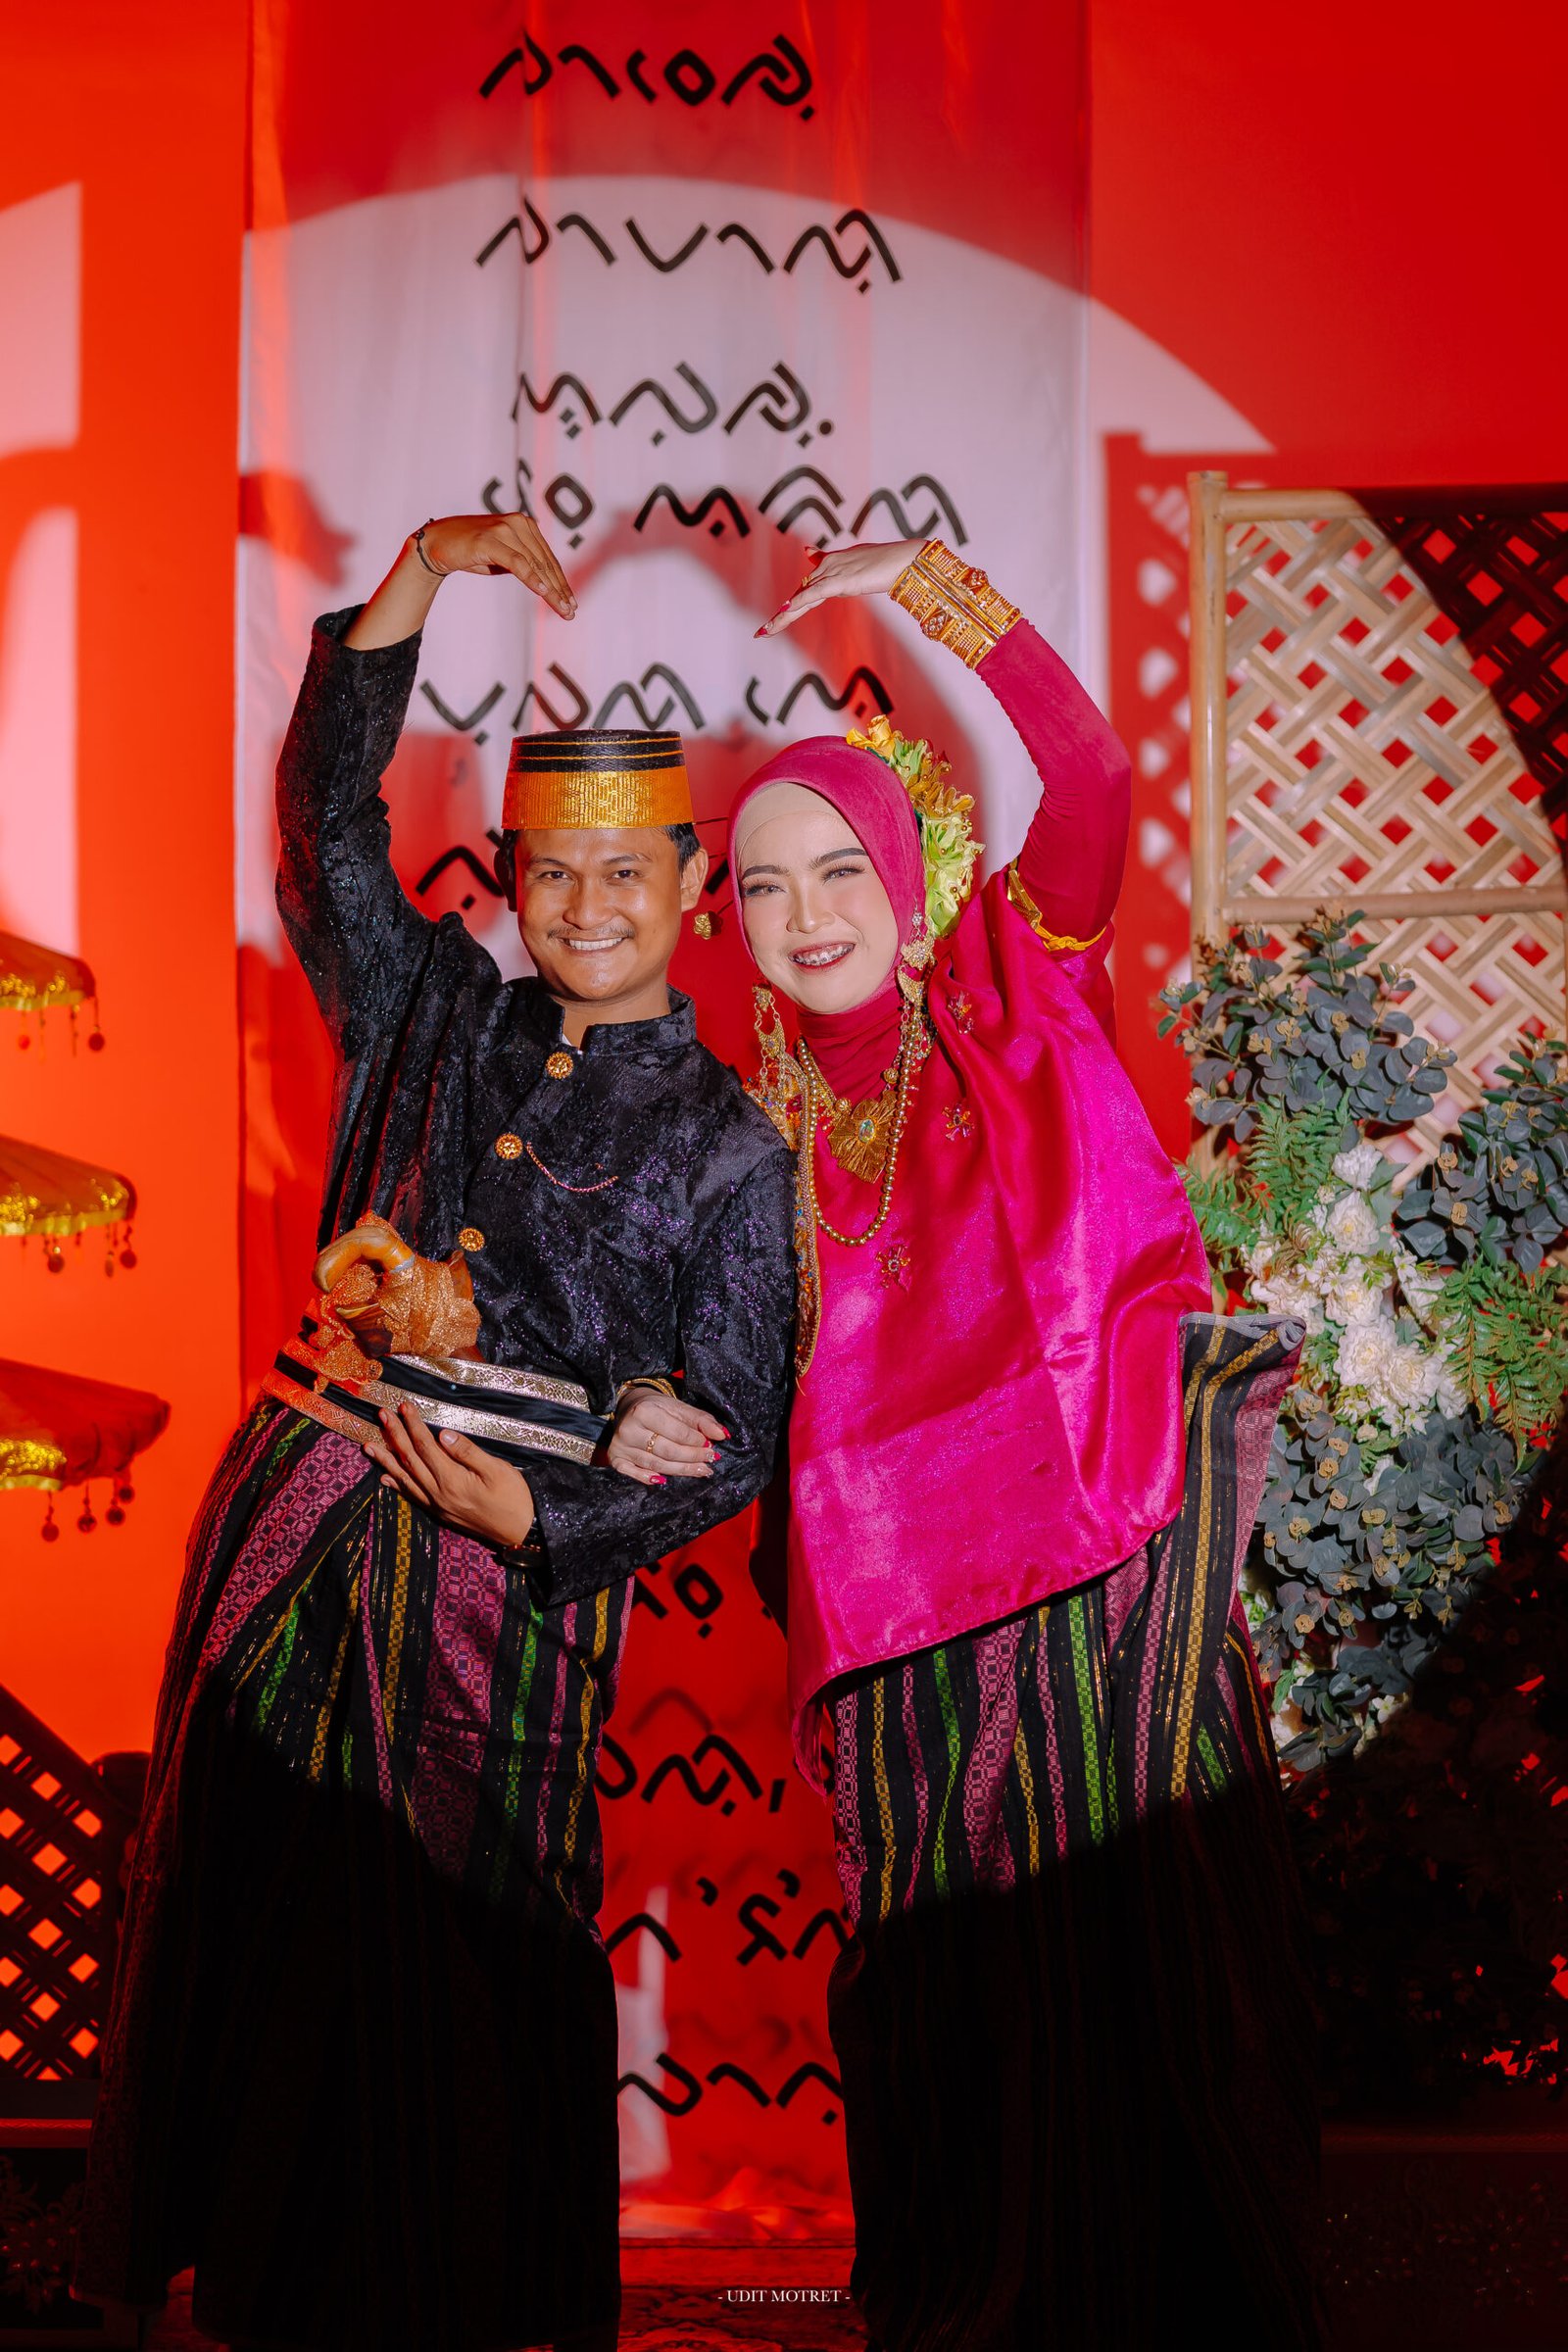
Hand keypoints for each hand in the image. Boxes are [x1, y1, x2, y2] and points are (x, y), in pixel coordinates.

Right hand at [345, 510, 575, 649]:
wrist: (437, 544)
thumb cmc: (470, 552)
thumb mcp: (503, 558)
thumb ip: (524, 563)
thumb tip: (547, 582)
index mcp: (524, 524)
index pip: (547, 558)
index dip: (561, 582)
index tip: (571, 602)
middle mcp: (518, 523)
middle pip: (545, 562)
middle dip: (560, 589)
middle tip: (570, 612)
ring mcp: (505, 529)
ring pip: (535, 564)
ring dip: (551, 590)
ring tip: (562, 609)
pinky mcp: (491, 540)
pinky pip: (518, 563)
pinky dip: (533, 579)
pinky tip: (545, 593)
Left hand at [363, 1401, 535, 1547]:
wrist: (520, 1532)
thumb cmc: (514, 1498)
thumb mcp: (497, 1470)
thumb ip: (467, 1452)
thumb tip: (443, 1434)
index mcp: (452, 1480)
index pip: (426, 1446)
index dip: (413, 1425)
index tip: (403, 1406)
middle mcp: (438, 1494)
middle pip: (410, 1460)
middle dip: (394, 1435)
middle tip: (381, 1415)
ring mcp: (437, 1505)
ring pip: (404, 1478)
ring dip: (386, 1460)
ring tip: (368, 1445)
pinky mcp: (439, 1512)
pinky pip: (412, 1496)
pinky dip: (396, 1485)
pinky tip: (385, 1477)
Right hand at [606, 1387, 726, 1484]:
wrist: (629, 1408)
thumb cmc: (658, 1409)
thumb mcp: (678, 1408)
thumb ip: (701, 1420)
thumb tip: (723, 1435)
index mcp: (644, 1411)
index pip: (678, 1433)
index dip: (697, 1442)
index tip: (711, 1445)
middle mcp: (629, 1429)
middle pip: (668, 1451)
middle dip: (693, 1458)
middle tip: (710, 1460)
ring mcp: (621, 1446)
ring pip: (656, 1465)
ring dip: (681, 1470)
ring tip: (702, 1471)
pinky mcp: (615, 1458)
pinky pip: (634, 1473)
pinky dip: (648, 1478)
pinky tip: (664, 1480)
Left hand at [756, 538, 924, 636]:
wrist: (904, 559)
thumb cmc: (889, 561)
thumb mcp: (861, 560)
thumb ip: (841, 562)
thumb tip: (818, 554)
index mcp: (833, 564)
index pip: (808, 585)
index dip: (794, 601)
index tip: (780, 612)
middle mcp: (828, 566)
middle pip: (800, 594)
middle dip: (782, 615)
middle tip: (762, 632)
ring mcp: (832, 572)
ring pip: (801, 597)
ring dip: (783, 616)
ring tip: (765, 631)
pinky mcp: (839, 580)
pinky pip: (813, 593)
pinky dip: (799, 602)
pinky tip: (785, 610)